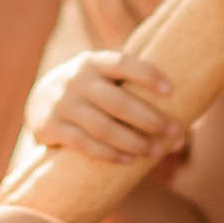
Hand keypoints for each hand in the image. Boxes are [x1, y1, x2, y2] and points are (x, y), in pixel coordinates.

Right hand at [26, 50, 178, 162]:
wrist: (40, 99)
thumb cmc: (92, 91)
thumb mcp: (104, 78)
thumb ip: (133, 91)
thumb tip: (183, 126)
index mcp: (94, 62)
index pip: (122, 63)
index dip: (146, 75)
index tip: (170, 91)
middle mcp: (76, 80)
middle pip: (116, 101)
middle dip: (148, 118)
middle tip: (173, 130)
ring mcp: (62, 104)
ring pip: (102, 127)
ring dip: (133, 141)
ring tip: (156, 151)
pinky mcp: (51, 128)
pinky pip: (84, 144)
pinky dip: (109, 154)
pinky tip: (129, 160)